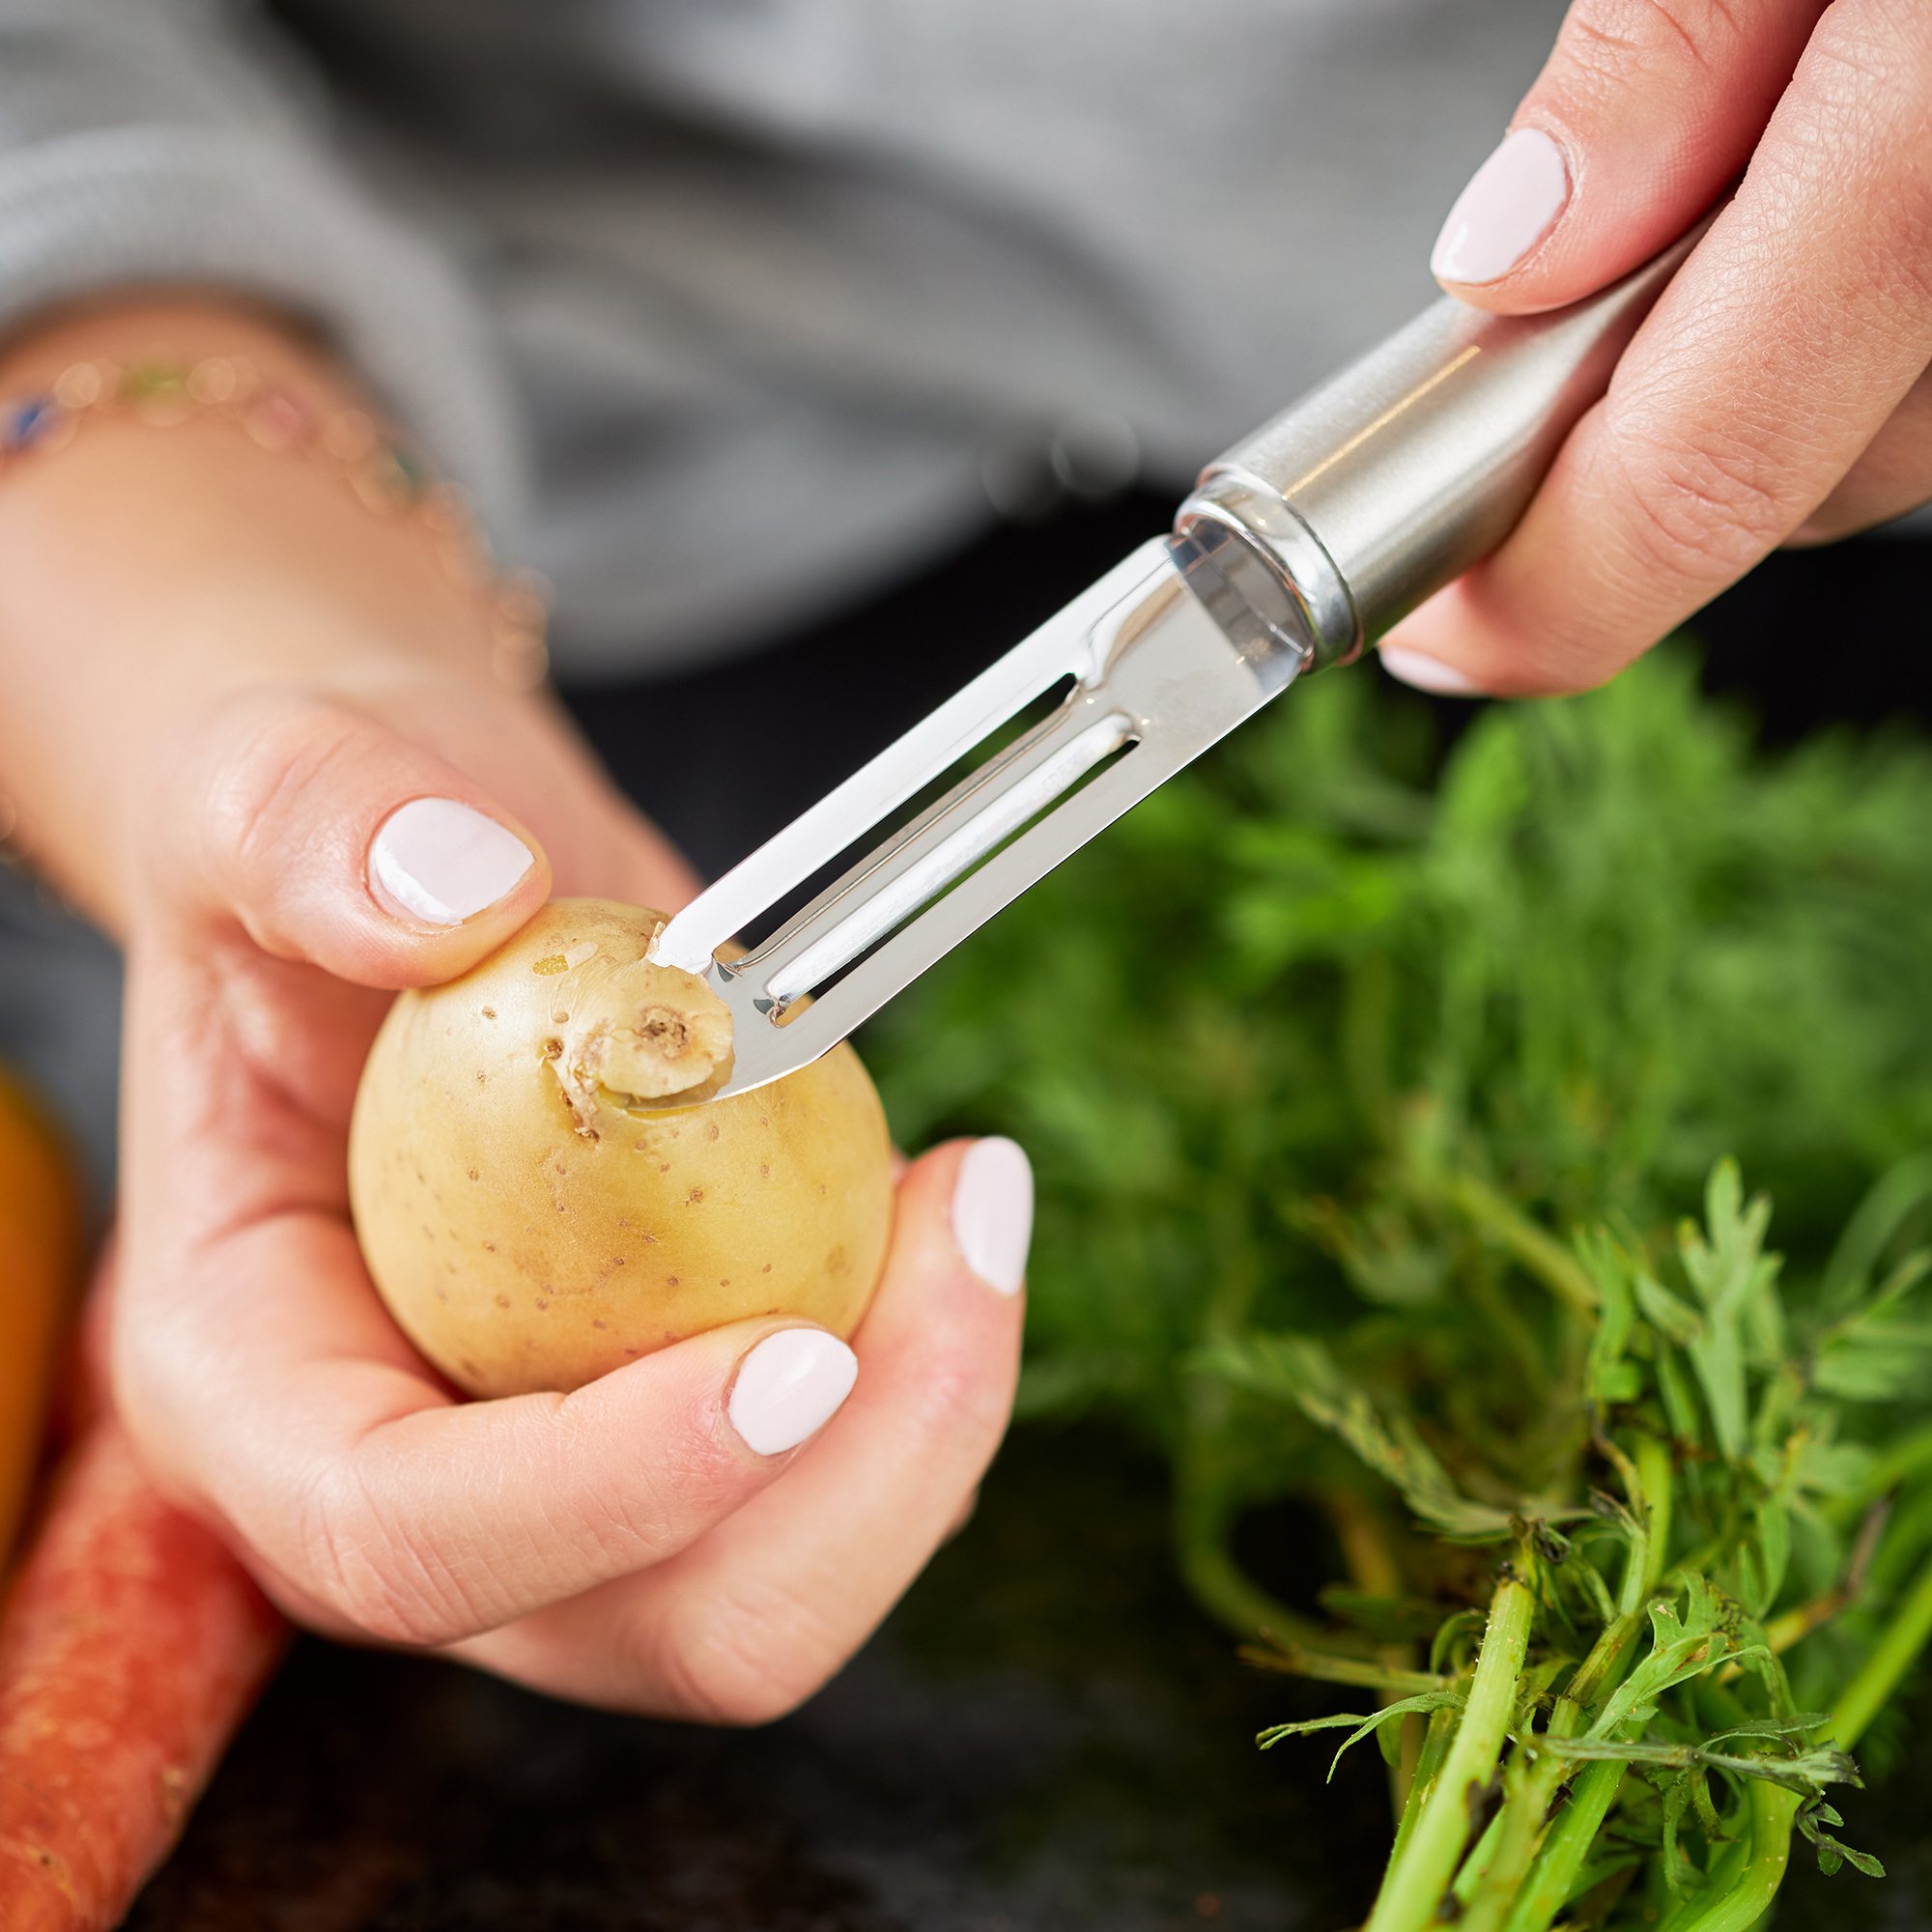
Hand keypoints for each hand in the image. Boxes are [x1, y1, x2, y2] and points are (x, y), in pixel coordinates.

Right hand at [0, 301, 1028, 1717]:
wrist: (429, 871)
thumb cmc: (317, 860)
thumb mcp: (264, 796)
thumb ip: (317, 834)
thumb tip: (455, 899)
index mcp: (259, 1384)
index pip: (403, 1531)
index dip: (601, 1497)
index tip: (794, 1363)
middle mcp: (422, 1472)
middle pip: (650, 1627)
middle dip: (850, 1489)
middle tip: (968, 1233)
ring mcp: (576, 1469)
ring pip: (784, 1579)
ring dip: (932, 1421)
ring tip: (974, 1192)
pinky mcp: (697, 1416)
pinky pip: (851, 1473)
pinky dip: (935, 1364)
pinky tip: (943, 1201)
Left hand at [1377, 0, 1931, 698]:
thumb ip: (1675, 44)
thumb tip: (1518, 250)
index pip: (1705, 469)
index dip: (1542, 598)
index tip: (1438, 633)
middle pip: (1796, 480)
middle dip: (1633, 454)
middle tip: (1527, 359)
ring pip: (1888, 438)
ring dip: (1760, 384)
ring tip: (1725, 204)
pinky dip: (1868, 329)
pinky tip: (1834, 207)